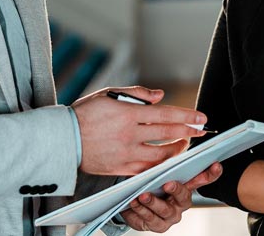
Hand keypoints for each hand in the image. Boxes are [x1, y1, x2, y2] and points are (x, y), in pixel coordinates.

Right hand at [72, 86, 207, 175]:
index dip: (187, 116)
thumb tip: (160, 95)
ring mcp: (126, 153)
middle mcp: (129, 134)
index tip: (201, 117)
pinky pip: (147, 168)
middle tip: (201, 131)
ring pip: (161, 154)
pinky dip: (160, 164)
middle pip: (168, 133)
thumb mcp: (109, 95)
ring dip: (177, 150)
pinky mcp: (120, 168)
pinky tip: (167, 159)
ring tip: (184, 144)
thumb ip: (137, 94)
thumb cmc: (85, 114)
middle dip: (189, 132)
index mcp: (127, 113)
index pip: (166, 114)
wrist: (62, 140)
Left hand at [121, 163, 222, 231]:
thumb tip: (178, 141)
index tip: (216, 165)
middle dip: (176, 190)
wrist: (132, 203)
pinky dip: (141, 210)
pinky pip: (150, 219)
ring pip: (165, 210)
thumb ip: (167, 159)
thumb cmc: (148, 183)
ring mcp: (171, 216)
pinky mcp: (158, 225)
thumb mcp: (156, 169)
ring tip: (142, 195)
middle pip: (184, 197)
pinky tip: (134, 202)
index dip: (211, 173)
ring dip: (153, 202)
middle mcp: (181, 202)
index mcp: (185, 186)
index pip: (202, 179)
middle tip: (167, 184)